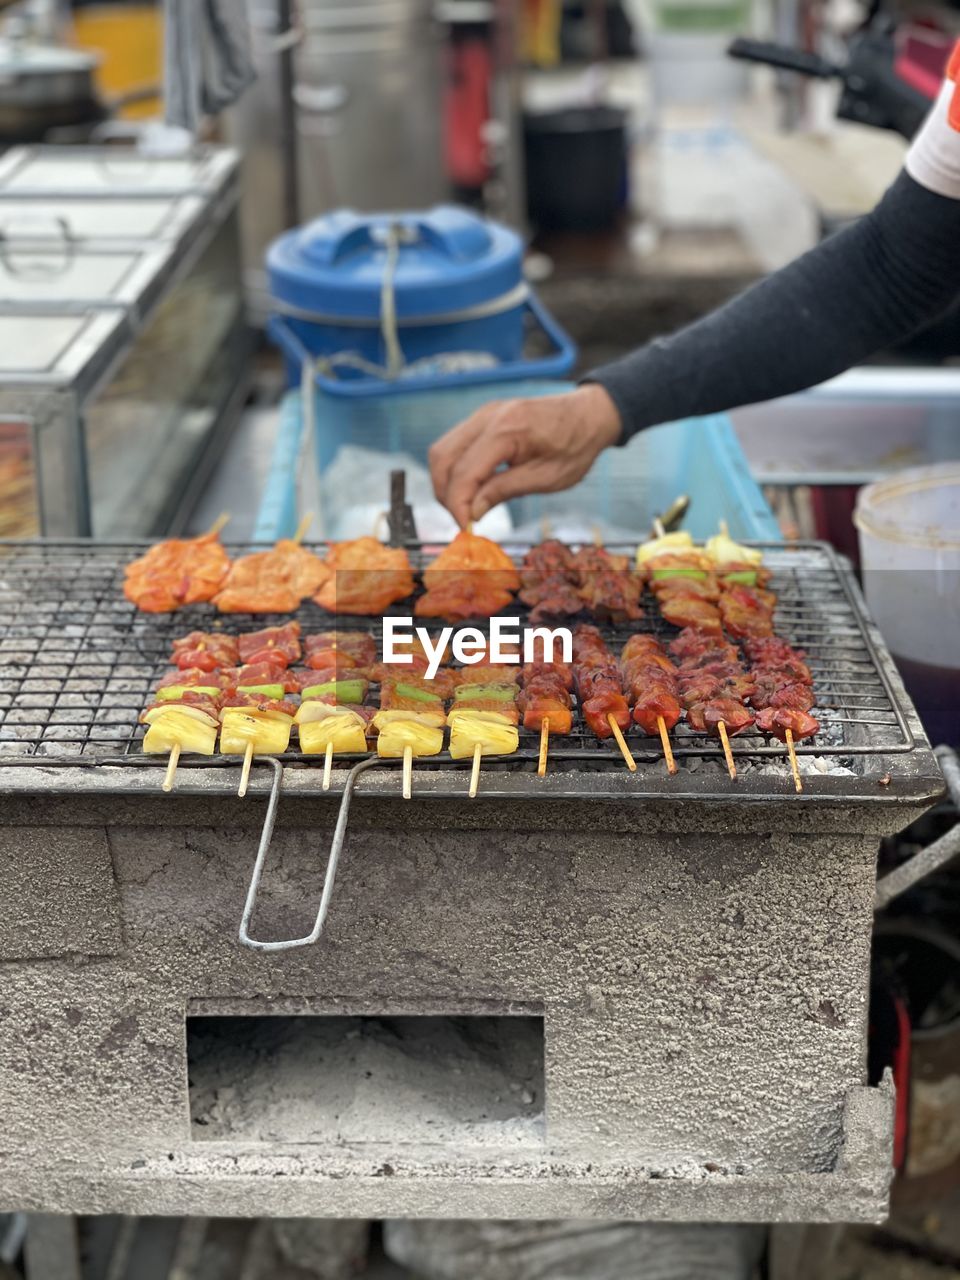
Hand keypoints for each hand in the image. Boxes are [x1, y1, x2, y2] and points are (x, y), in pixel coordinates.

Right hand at [428, 385, 622, 527]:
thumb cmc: (576, 445)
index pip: (464, 472)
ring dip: (446, 482)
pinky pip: (455, 444)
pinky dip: (455, 469)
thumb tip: (472, 512)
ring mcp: (483, 414)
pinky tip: (472, 488)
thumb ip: (505, 491)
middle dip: (446, 495)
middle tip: (462, 521)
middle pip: (443, 458)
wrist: (589, 414)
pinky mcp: (483, 418)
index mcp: (507, 430)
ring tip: (465, 507)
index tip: (465, 529)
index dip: (458, 505)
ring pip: (443, 450)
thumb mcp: (547, 478)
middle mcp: (488, 416)